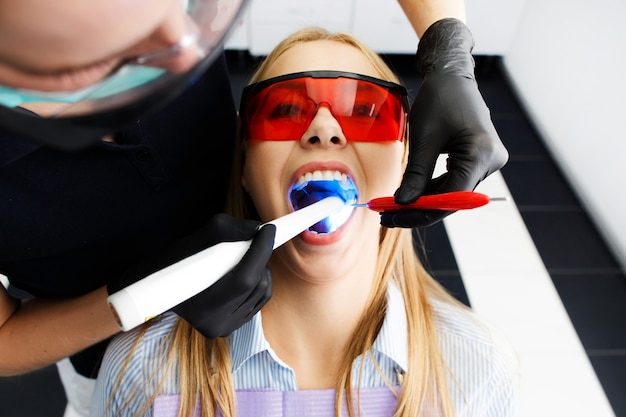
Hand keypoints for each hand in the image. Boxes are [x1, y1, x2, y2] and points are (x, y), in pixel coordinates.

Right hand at [108, 214, 274, 337]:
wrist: (158, 289)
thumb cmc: (174, 262)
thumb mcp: (196, 239)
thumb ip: (229, 230)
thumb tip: (259, 229)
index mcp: (202, 305)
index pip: (244, 278)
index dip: (260, 251)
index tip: (268, 229)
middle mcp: (216, 323)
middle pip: (257, 284)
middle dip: (260, 258)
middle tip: (250, 242)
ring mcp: (226, 328)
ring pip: (264, 291)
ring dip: (260, 269)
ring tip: (241, 259)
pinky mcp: (233, 327)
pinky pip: (261, 300)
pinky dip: (259, 282)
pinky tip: (243, 274)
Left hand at [381, 18, 507, 227]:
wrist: (452, 76)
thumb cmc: (439, 99)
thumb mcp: (423, 139)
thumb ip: (415, 174)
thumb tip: (403, 204)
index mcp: (482, 154)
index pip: (451, 197)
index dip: (421, 212)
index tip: (392, 218)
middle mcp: (491, 161)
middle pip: (452, 198)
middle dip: (419, 209)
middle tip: (387, 217)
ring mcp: (487, 161)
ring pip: (451, 192)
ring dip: (423, 201)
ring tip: (392, 209)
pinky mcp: (478, 159)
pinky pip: (454, 181)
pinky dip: (431, 189)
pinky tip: (409, 196)